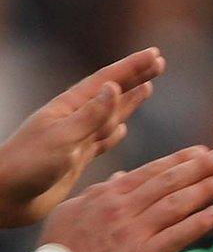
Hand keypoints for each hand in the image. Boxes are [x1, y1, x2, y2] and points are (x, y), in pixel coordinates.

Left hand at [0, 49, 163, 226]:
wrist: (5, 197)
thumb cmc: (27, 165)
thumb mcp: (62, 138)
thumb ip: (90, 115)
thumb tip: (114, 87)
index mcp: (69, 109)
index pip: (107, 81)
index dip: (132, 67)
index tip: (155, 54)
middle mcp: (74, 120)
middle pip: (112, 93)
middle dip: (135, 78)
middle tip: (159, 62)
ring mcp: (75, 139)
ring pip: (111, 115)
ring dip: (130, 102)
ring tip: (147, 87)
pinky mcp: (76, 159)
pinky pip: (102, 140)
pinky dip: (115, 133)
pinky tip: (122, 129)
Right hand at [41, 145, 212, 251]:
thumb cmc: (60, 249)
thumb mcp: (73, 211)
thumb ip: (100, 192)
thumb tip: (121, 176)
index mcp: (107, 196)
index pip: (150, 172)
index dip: (179, 160)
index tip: (202, 151)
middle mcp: (123, 210)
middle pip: (169, 182)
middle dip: (201, 166)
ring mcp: (134, 233)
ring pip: (177, 204)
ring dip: (206, 188)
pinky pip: (178, 236)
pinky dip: (201, 222)